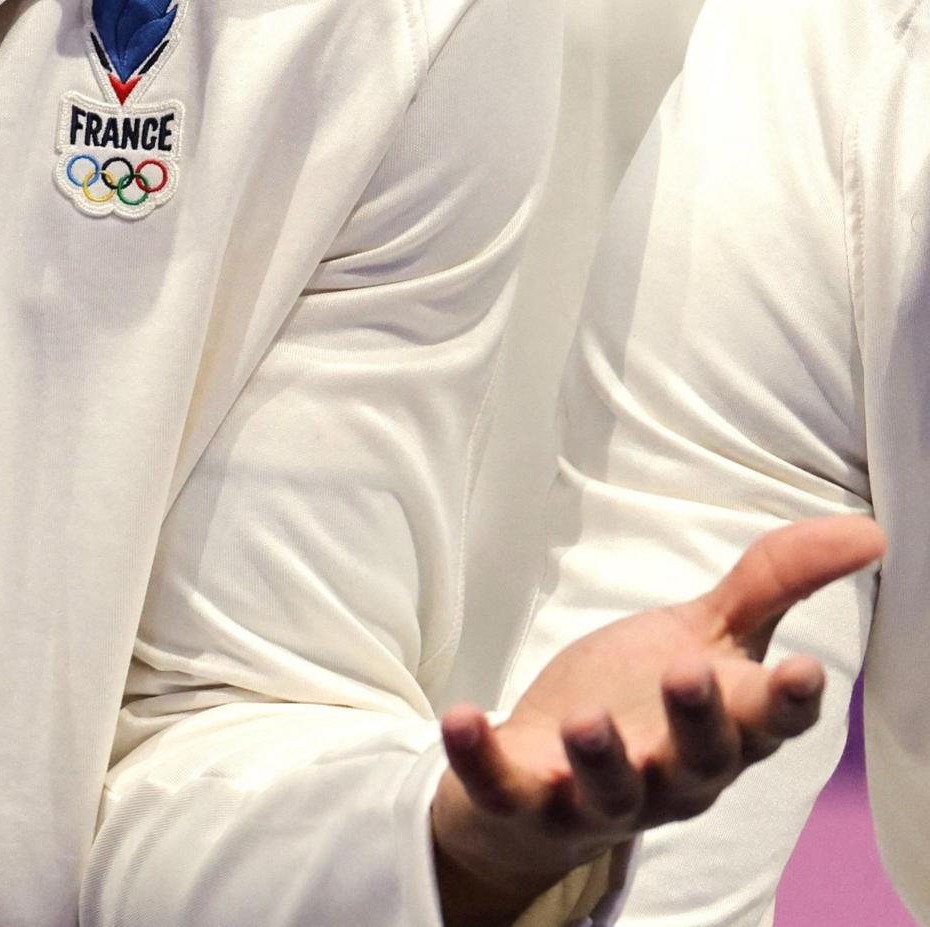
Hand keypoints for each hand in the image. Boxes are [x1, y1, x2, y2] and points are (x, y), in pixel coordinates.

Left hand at [429, 515, 883, 925]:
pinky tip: (464, 716)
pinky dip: (481, 759)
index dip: (789, 702)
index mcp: (724, 733)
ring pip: (613, 789)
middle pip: (701, 760)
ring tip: (586, 718)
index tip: (803, 670)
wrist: (548, 774)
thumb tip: (868, 530)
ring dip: (602, 756)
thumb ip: (775, 583)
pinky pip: (503, 789)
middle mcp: (673, 775)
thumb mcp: (706, 636)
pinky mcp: (523, 802)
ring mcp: (598, 797)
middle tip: (687, 670)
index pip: (770, 724)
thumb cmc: (642, 700)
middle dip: (698, 720)